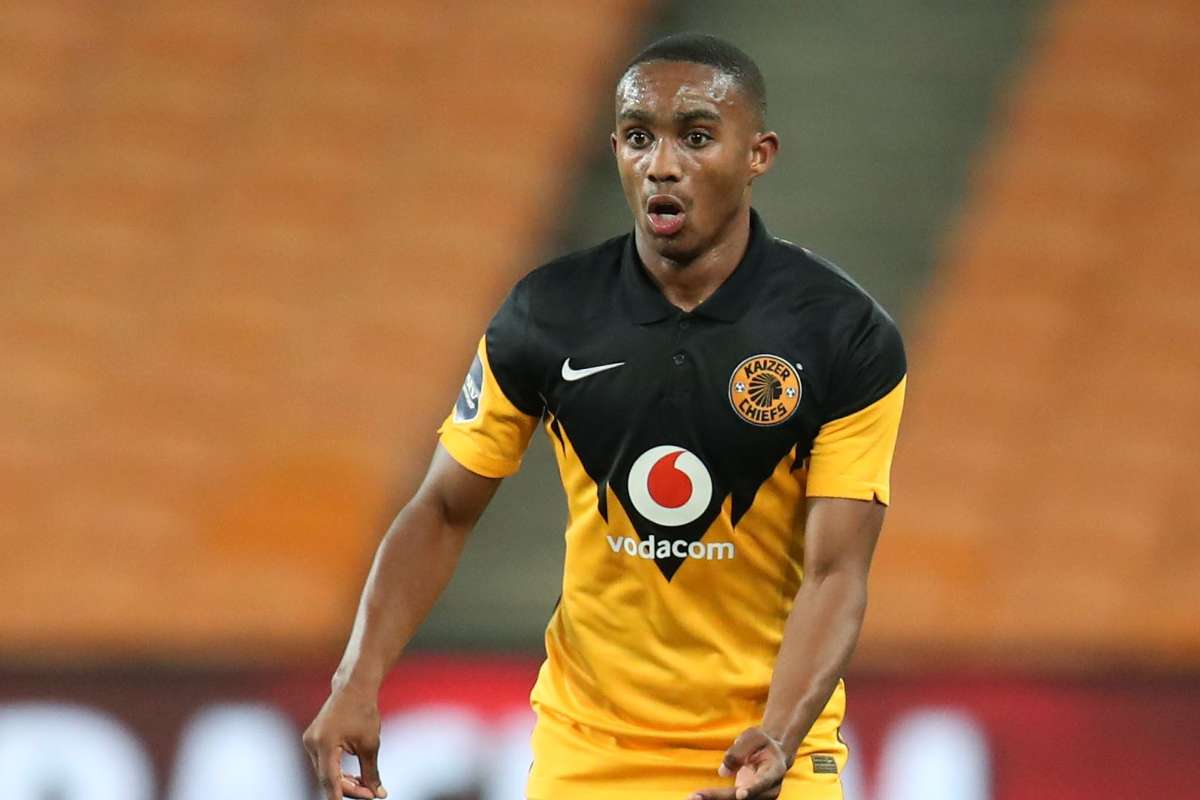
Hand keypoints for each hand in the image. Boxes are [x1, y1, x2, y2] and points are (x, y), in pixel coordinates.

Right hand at [302, 685, 387, 799]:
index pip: (330, 779)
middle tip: (370, 794)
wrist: (354, 687)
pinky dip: (337, 771)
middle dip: (348, 788)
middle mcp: (311, 743)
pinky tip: (353, 777)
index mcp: (324, 743)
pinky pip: (323, 763)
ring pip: (325, 772)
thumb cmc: (363, 712)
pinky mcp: (312, 740)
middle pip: (327, 778)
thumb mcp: (370, 744)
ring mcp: (309, 741)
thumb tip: (378, 794)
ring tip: (364, 786)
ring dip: (343, 781)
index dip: (341, 796)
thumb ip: (371, 772)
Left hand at [688, 727, 791, 799]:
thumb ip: (739, 751)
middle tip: (696, 796)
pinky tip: (700, 798)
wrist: (773, 755)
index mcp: (774, 770)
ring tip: (693, 798)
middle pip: (744, 798)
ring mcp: (759, 798)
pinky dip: (715, 799)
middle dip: (720, 797)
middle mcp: (769, 790)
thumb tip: (723, 772)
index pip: (763, 781)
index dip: (752, 789)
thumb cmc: (762, 743)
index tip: (740, 795)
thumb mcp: (753, 737)